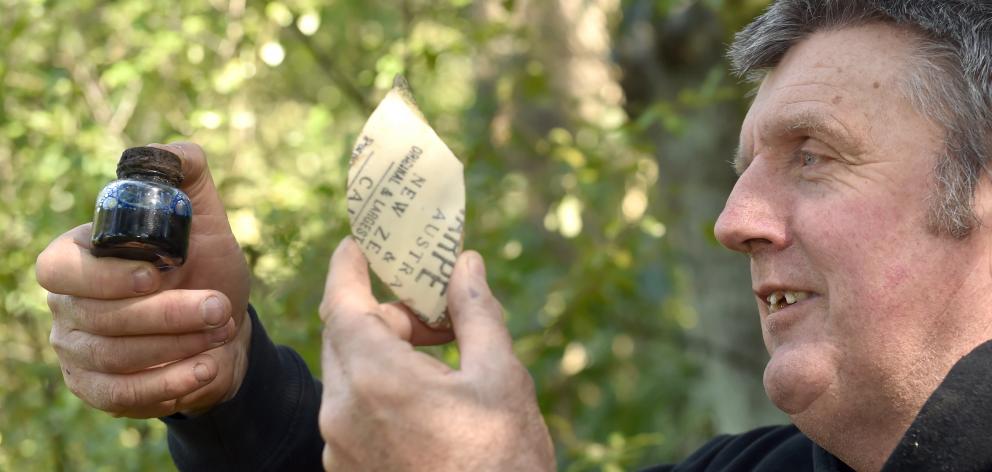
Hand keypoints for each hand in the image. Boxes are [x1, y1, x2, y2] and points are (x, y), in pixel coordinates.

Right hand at [36, 142, 251, 417]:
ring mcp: (76, 352)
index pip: (61, 268)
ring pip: (115, 357)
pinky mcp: (97, 390)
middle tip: (219, 308)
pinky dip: (168, 384)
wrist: (225, 328)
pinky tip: (206, 369)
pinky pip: (121, 395)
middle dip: (167, 314)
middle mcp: (67, 306)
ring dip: (177, 345)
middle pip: (98, 318)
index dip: (105, 275)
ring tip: (222, 331)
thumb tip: (173, 154)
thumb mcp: (204, 220)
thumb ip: (188, 178)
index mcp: (79, 258)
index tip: (159, 273)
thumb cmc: (205, 268)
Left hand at [317, 238, 554, 470]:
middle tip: (436, 307)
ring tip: (445, 361)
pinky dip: (381, 390)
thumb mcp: (502, 379)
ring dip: (387, 353)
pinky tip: (430, 402)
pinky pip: (354, 411)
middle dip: (388, 313)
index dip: (348, 266)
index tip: (359, 243)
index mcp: (377, 379)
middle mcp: (343, 412)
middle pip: (348, 336)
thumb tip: (466, 266)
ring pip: (351, 375)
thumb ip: (477, 313)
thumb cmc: (503, 463)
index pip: (342, 302)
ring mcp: (340, 447)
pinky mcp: (349, 470)